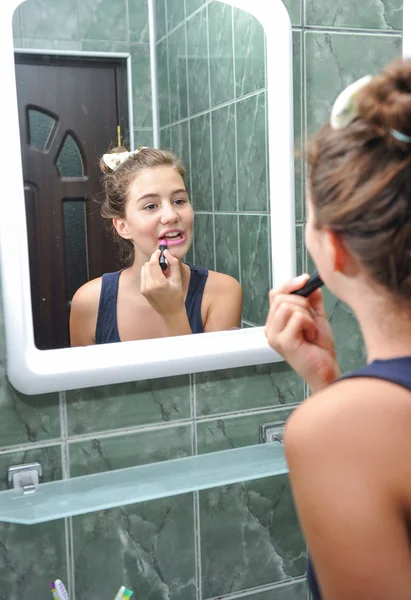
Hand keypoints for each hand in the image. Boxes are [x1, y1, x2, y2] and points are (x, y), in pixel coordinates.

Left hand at [140, 249, 184, 318]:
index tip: (160, 252)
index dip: (155, 255)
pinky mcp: (142, 291)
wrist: (171, 312)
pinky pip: (143, 276)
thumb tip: (167, 253)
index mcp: (159, 283)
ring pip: (143, 270)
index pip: (152, 263)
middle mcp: (149, 286)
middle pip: (147, 265)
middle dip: (154, 261)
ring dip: (150, 267)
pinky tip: (157, 278)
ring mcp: (144, 289)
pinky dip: (148, 273)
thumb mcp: (177, 279)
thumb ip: (173, 264)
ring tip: (160, 272)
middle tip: (163, 263)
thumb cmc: (176, 296)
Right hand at [265, 275, 339, 392]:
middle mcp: (271, 329)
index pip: (275, 294)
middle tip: (311, 320)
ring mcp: (274, 336)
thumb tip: (311, 285)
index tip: (306, 280)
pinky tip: (311, 336)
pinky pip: (298, 318)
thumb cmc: (320, 349)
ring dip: (306, 315)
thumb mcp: (316, 318)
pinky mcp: (284, 342)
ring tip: (310, 330)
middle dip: (302, 303)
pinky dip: (310, 324)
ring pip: (288, 306)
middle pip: (281, 298)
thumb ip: (312, 301)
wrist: (326, 370)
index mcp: (275, 322)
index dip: (290, 284)